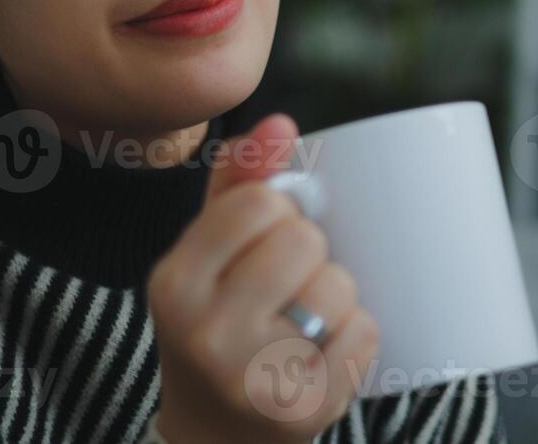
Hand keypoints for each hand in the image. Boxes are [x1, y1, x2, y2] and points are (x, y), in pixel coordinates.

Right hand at [146, 114, 378, 443]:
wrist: (213, 436)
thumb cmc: (215, 325)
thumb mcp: (205, 254)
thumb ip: (236, 181)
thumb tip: (281, 124)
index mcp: (174, 283)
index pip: (260, 202)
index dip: (277, 211)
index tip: (263, 239)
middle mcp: (206, 334)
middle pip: (304, 240)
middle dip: (307, 253)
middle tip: (285, 285)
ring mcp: (256, 378)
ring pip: (339, 285)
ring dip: (334, 296)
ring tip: (303, 320)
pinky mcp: (306, 411)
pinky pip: (364, 333)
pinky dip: (355, 335)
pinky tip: (321, 352)